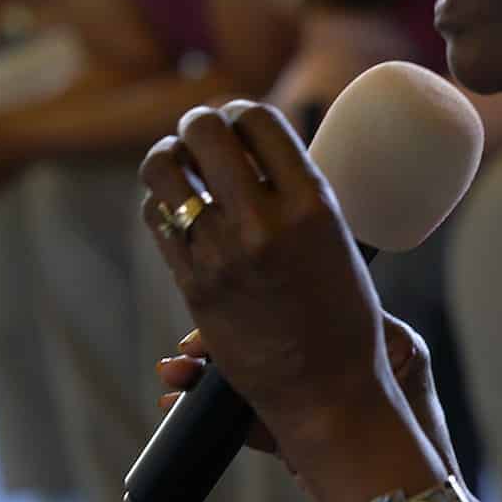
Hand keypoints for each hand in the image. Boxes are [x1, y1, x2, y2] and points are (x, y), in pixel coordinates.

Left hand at [138, 101, 397, 458]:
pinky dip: (161, 203)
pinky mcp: (194, 285)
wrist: (329, 391)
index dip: (239, 110)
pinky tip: (173, 206)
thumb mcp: (335, 238)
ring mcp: (223, 255)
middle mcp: (264, 223)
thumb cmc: (342, 314)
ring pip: (166, 171)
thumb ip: (296, 192)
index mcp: (312, 204)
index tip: (234, 117)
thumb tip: (254, 148)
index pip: (258, 119)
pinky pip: (158, 220)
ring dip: (167, 156)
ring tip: (177, 162)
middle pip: (205, 132)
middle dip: (196, 123)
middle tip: (199, 132)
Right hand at [156, 312, 460, 477]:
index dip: (261, 310)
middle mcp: (348, 359)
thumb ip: (345, 349)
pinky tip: (186, 410)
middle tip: (183, 357)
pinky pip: (258, 415)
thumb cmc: (421, 447)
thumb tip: (283, 325)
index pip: (306, 305)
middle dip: (225, 345)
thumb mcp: (391, 376)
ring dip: (213, 381)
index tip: (218, 324)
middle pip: (274, 338)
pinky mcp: (306, 432)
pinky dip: (224, 416)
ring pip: (260, 375)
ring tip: (174, 383)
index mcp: (379, 334)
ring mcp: (323, 396)